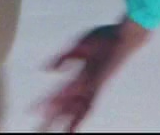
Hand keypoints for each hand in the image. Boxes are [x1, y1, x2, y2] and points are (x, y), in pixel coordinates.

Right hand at [38, 17, 150, 132]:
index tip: (33, 112)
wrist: (126, 35)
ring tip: (55, 132)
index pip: (61, 95)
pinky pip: (85, 97)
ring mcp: (93, 85)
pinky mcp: (100, 81)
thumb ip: (64, 57)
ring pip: (76, 108)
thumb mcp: (78, 45)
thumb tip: (47, 70)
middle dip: (53, 119)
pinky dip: (75, 107)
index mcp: (80, 77)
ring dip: (64, 121)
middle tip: (40, 130)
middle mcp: (86, 85)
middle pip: (67, 108)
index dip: (48, 104)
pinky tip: (67, 113)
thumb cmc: (106, 38)